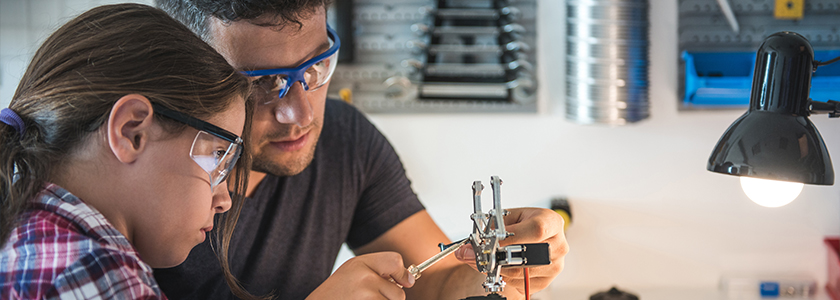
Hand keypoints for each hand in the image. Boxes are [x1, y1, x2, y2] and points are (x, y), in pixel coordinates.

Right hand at [306, 252, 414, 299]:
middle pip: (399, 292)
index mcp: (361, 263)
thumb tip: (410, 280)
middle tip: (367, 298)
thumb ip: (379, 270)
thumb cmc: (337, 293)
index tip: (405, 282)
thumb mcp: (353, 272)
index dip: (402, 274)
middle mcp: (365, 277)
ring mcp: (366, 295)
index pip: (396, 261)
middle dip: (389, 299)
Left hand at [454, 207, 568, 296]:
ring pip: (520, 272)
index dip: (512, 237)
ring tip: (486, 259)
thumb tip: (466, 249)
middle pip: (528, 255)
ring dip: (497, 268)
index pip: (536, 230)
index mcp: (552, 222)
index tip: (493, 241)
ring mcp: (554, 265)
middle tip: (480, 253)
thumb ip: (488, 230)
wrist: (531, 236)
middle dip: (499, 255)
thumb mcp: (507, 217)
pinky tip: (502, 266)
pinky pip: (520, 284)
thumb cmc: (521, 224)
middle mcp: (558, 244)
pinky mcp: (546, 281)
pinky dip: (505, 277)